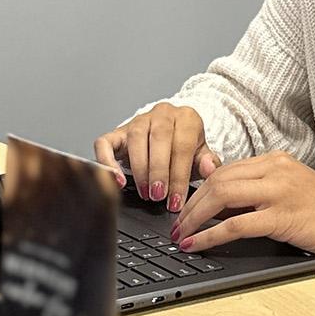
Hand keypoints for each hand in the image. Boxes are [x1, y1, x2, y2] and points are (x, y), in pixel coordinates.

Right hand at [93, 104, 218, 212]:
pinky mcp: (117, 131)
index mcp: (187, 118)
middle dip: (158, 171)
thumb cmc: (185, 149)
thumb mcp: (201, 155)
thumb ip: (207, 163)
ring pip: (135, 138)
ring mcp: (138, 120)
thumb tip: (209, 168)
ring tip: (146, 193)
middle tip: (158, 196)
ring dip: (140, 169)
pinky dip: (108, 162)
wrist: (171, 134)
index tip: (176, 200)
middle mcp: (162, 114)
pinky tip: (116, 180)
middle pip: (159, 138)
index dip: (179, 176)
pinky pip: (105, 142)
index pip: (183, 145)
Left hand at [171, 151, 314, 260]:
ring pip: (221, 196)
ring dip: (195, 217)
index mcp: (276, 160)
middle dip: (191, 203)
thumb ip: (258, 190)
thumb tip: (218, 205)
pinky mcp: (282, 216)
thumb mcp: (289, 191)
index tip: (186, 207)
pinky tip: (196, 243)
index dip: (200, 189)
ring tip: (181, 233)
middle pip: (218, 180)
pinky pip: (235, 224)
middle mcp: (275, 170)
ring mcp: (279, 191)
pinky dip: (210, 234)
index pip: (226, 169)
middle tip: (177, 223)